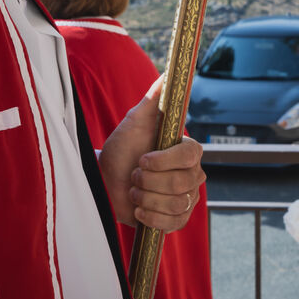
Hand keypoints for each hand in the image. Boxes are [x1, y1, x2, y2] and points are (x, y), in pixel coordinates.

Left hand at [98, 77, 204, 230]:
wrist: (106, 181)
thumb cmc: (122, 149)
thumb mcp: (135, 122)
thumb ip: (153, 100)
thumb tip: (167, 75)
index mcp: (188, 150)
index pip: (191, 156)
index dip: (164, 161)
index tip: (142, 159)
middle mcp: (193, 174)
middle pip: (181, 183)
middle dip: (148, 181)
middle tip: (134, 176)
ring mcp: (187, 198)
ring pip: (176, 204)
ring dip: (146, 198)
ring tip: (135, 191)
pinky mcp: (178, 219)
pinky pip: (174, 224)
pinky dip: (151, 217)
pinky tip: (139, 209)